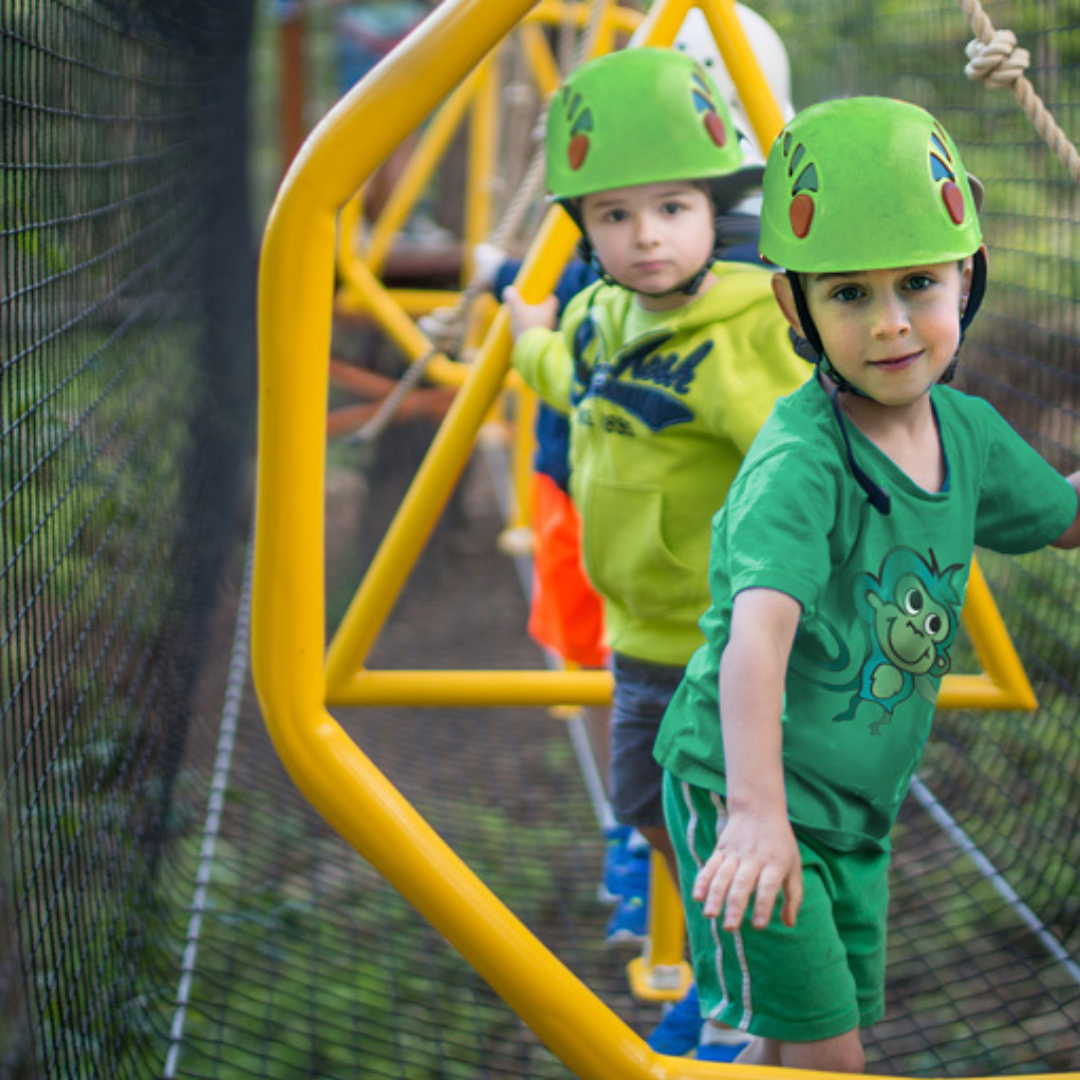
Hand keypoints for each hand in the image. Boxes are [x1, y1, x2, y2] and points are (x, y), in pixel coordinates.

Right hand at [502, 286, 558, 338]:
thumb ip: (512, 299)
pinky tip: (524, 334)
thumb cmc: (526, 327)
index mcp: (549, 309)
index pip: (553, 299)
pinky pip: (541, 334)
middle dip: (539, 309)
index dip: (546, 296)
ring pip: (544, 323)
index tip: (538, 296)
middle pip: (548, 311)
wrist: (531, 351)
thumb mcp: (517, 310)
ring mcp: (549, 332)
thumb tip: (508, 290)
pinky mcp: (544, 342)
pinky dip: (534, 332)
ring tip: (524, 322)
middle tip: (528, 308)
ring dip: (536, 321)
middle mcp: (552, 320)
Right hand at [692, 811, 802, 930]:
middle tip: (731, 927)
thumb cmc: (780, 843)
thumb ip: (794, 895)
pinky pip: (710, 866)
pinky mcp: (721, 849)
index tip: (758, 926)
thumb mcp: (794, 865)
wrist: (758, 808)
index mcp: (775, 862)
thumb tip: (789, 923)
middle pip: (742, 883)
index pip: (768, 886)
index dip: (763, 905)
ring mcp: (735, 853)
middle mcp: (754, 858)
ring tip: (710, 915)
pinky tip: (697, 896)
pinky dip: (702, 881)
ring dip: (715, 896)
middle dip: (735, 905)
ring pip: (723, 876)